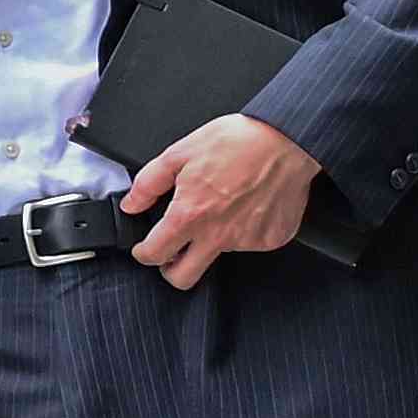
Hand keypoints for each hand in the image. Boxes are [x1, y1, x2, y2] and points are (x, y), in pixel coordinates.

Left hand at [121, 114, 323, 289]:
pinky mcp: (272, 239)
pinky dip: (244, 231)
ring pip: (219, 255)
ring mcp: (247, 240)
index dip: (143, 253)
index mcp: (190, 214)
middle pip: (184, 278)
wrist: (287, 139)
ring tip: (223, 206)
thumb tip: (131, 204)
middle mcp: (218, 234)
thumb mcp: (180, 153)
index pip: (155, 254)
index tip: (145, 248)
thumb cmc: (237, 141)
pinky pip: (250, 244)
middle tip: (173, 251)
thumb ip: (149, 183)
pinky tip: (247, 206)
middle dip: (171, 270)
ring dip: (213, 240)